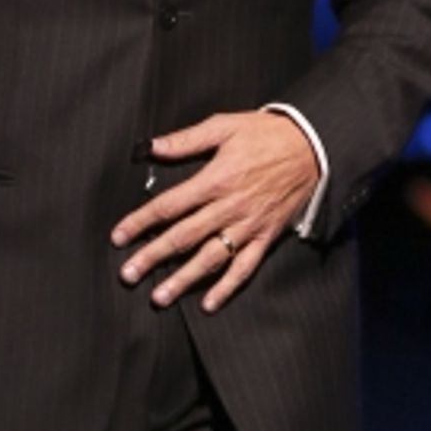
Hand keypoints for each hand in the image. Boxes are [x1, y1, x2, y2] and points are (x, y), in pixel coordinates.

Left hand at [111, 111, 318, 312]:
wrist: (311, 147)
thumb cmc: (265, 135)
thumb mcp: (224, 126)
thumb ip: (186, 140)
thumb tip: (151, 146)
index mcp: (215, 180)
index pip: (169, 206)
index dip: (141, 222)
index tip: (119, 237)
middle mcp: (229, 207)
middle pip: (183, 237)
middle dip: (152, 257)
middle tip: (128, 274)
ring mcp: (248, 226)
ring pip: (210, 258)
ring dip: (183, 279)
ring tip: (160, 297)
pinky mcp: (265, 237)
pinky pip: (244, 268)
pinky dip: (226, 288)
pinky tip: (208, 303)